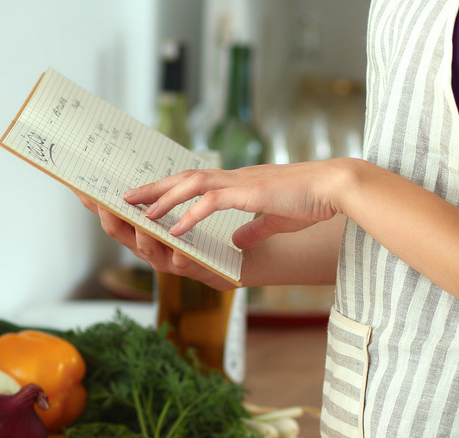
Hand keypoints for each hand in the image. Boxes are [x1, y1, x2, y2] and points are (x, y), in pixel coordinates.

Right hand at [75, 191, 239, 290]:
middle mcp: (152, 249)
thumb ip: (156, 202)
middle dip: (111, 218)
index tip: (79, 187)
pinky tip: (177, 248)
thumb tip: (132, 178)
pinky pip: (183, 263)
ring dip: (142, 235)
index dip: (94, 205)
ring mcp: (170, 261)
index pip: (113, 217)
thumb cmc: (206, 237)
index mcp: (144, 234)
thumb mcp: (176, 217)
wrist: (239, 261)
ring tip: (140, 221)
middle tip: (102, 201)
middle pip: (121, 235)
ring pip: (148, 250)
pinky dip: (179, 255)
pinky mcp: (195, 269)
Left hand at [124, 159, 355, 248]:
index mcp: (238, 184)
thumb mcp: (276, 219)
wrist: (335, 188)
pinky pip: (212, 202)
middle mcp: (234, 179)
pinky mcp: (250, 194)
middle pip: (183, 178)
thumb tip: (239, 239)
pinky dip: (190, 215)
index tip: (145, 197)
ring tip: (139, 211)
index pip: (194, 182)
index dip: (167, 189)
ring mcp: (241, 184)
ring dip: (163, 197)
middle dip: (151, 188)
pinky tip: (174, 229)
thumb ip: (254, 228)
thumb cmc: (311, 202)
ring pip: (191, 184)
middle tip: (123, 197)